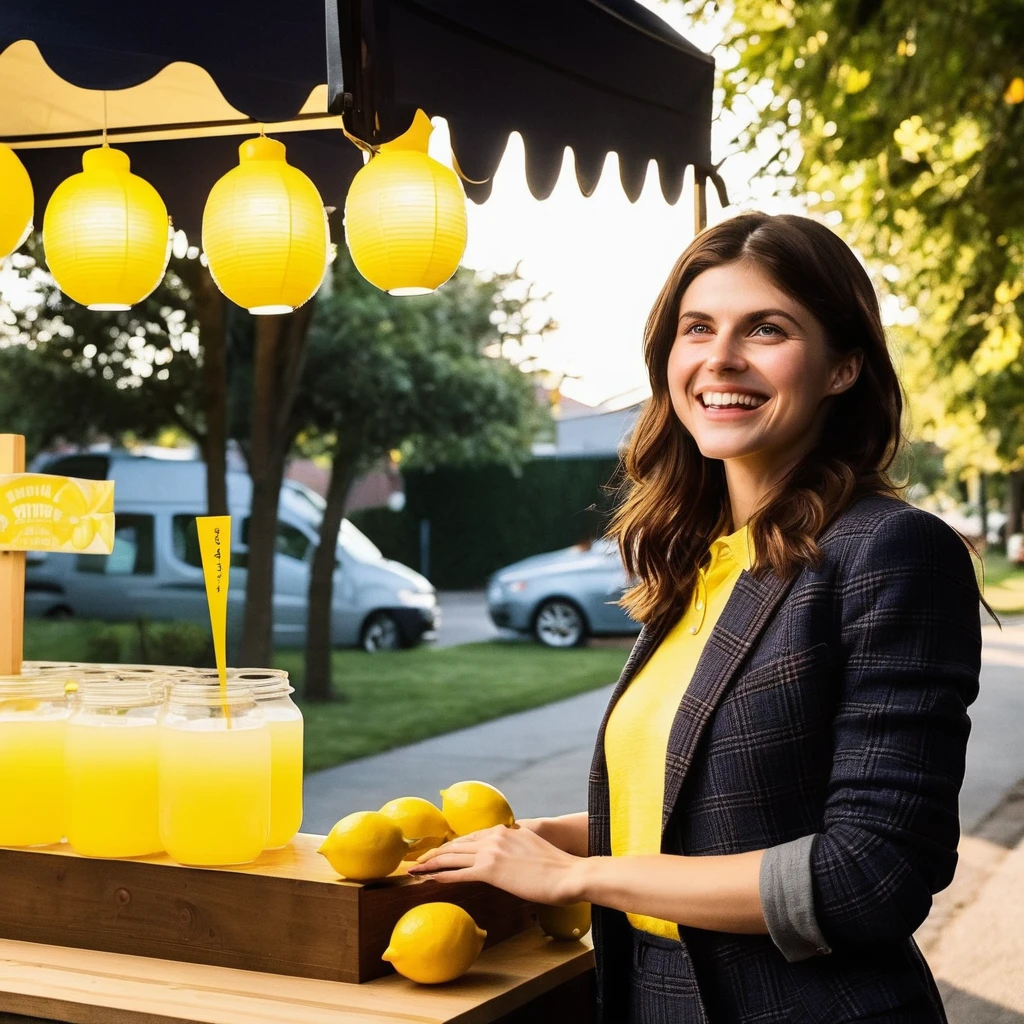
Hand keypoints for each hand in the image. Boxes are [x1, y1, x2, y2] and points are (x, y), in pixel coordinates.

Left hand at [406, 824, 586, 905]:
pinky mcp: (491, 870)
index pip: (470, 837)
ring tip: (415, 870)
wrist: (567, 873)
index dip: (451, 845)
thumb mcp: (531, 848)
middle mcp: (494, 837)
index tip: (438, 852)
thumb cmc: (555, 867)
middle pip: (456, 845)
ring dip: (430, 864)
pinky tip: (428, 879)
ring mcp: (491, 852)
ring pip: (452, 857)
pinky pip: (458, 873)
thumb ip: (514, 848)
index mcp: (504, 830)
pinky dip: (440, 876)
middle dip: (434, 854)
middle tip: (418, 861)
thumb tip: (508, 858)